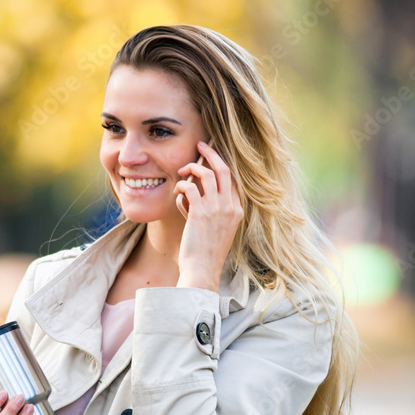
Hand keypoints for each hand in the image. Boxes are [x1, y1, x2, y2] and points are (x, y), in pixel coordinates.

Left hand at [171, 141, 243, 291]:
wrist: (202, 271)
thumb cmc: (203, 253)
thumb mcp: (213, 229)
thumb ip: (207, 209)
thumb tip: (191, 192)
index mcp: (237, 211)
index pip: (232, 180)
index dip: (221, 164)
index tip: (211, 154)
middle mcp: (231, 207)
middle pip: (224, 170)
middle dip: (212, 153)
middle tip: (201, 143)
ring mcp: (218, 209)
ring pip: (207, 175)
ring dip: (193, 167)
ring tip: (182, 168)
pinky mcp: (201, 213)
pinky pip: (190, 188)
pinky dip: (181, 186)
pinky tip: (176, 192)